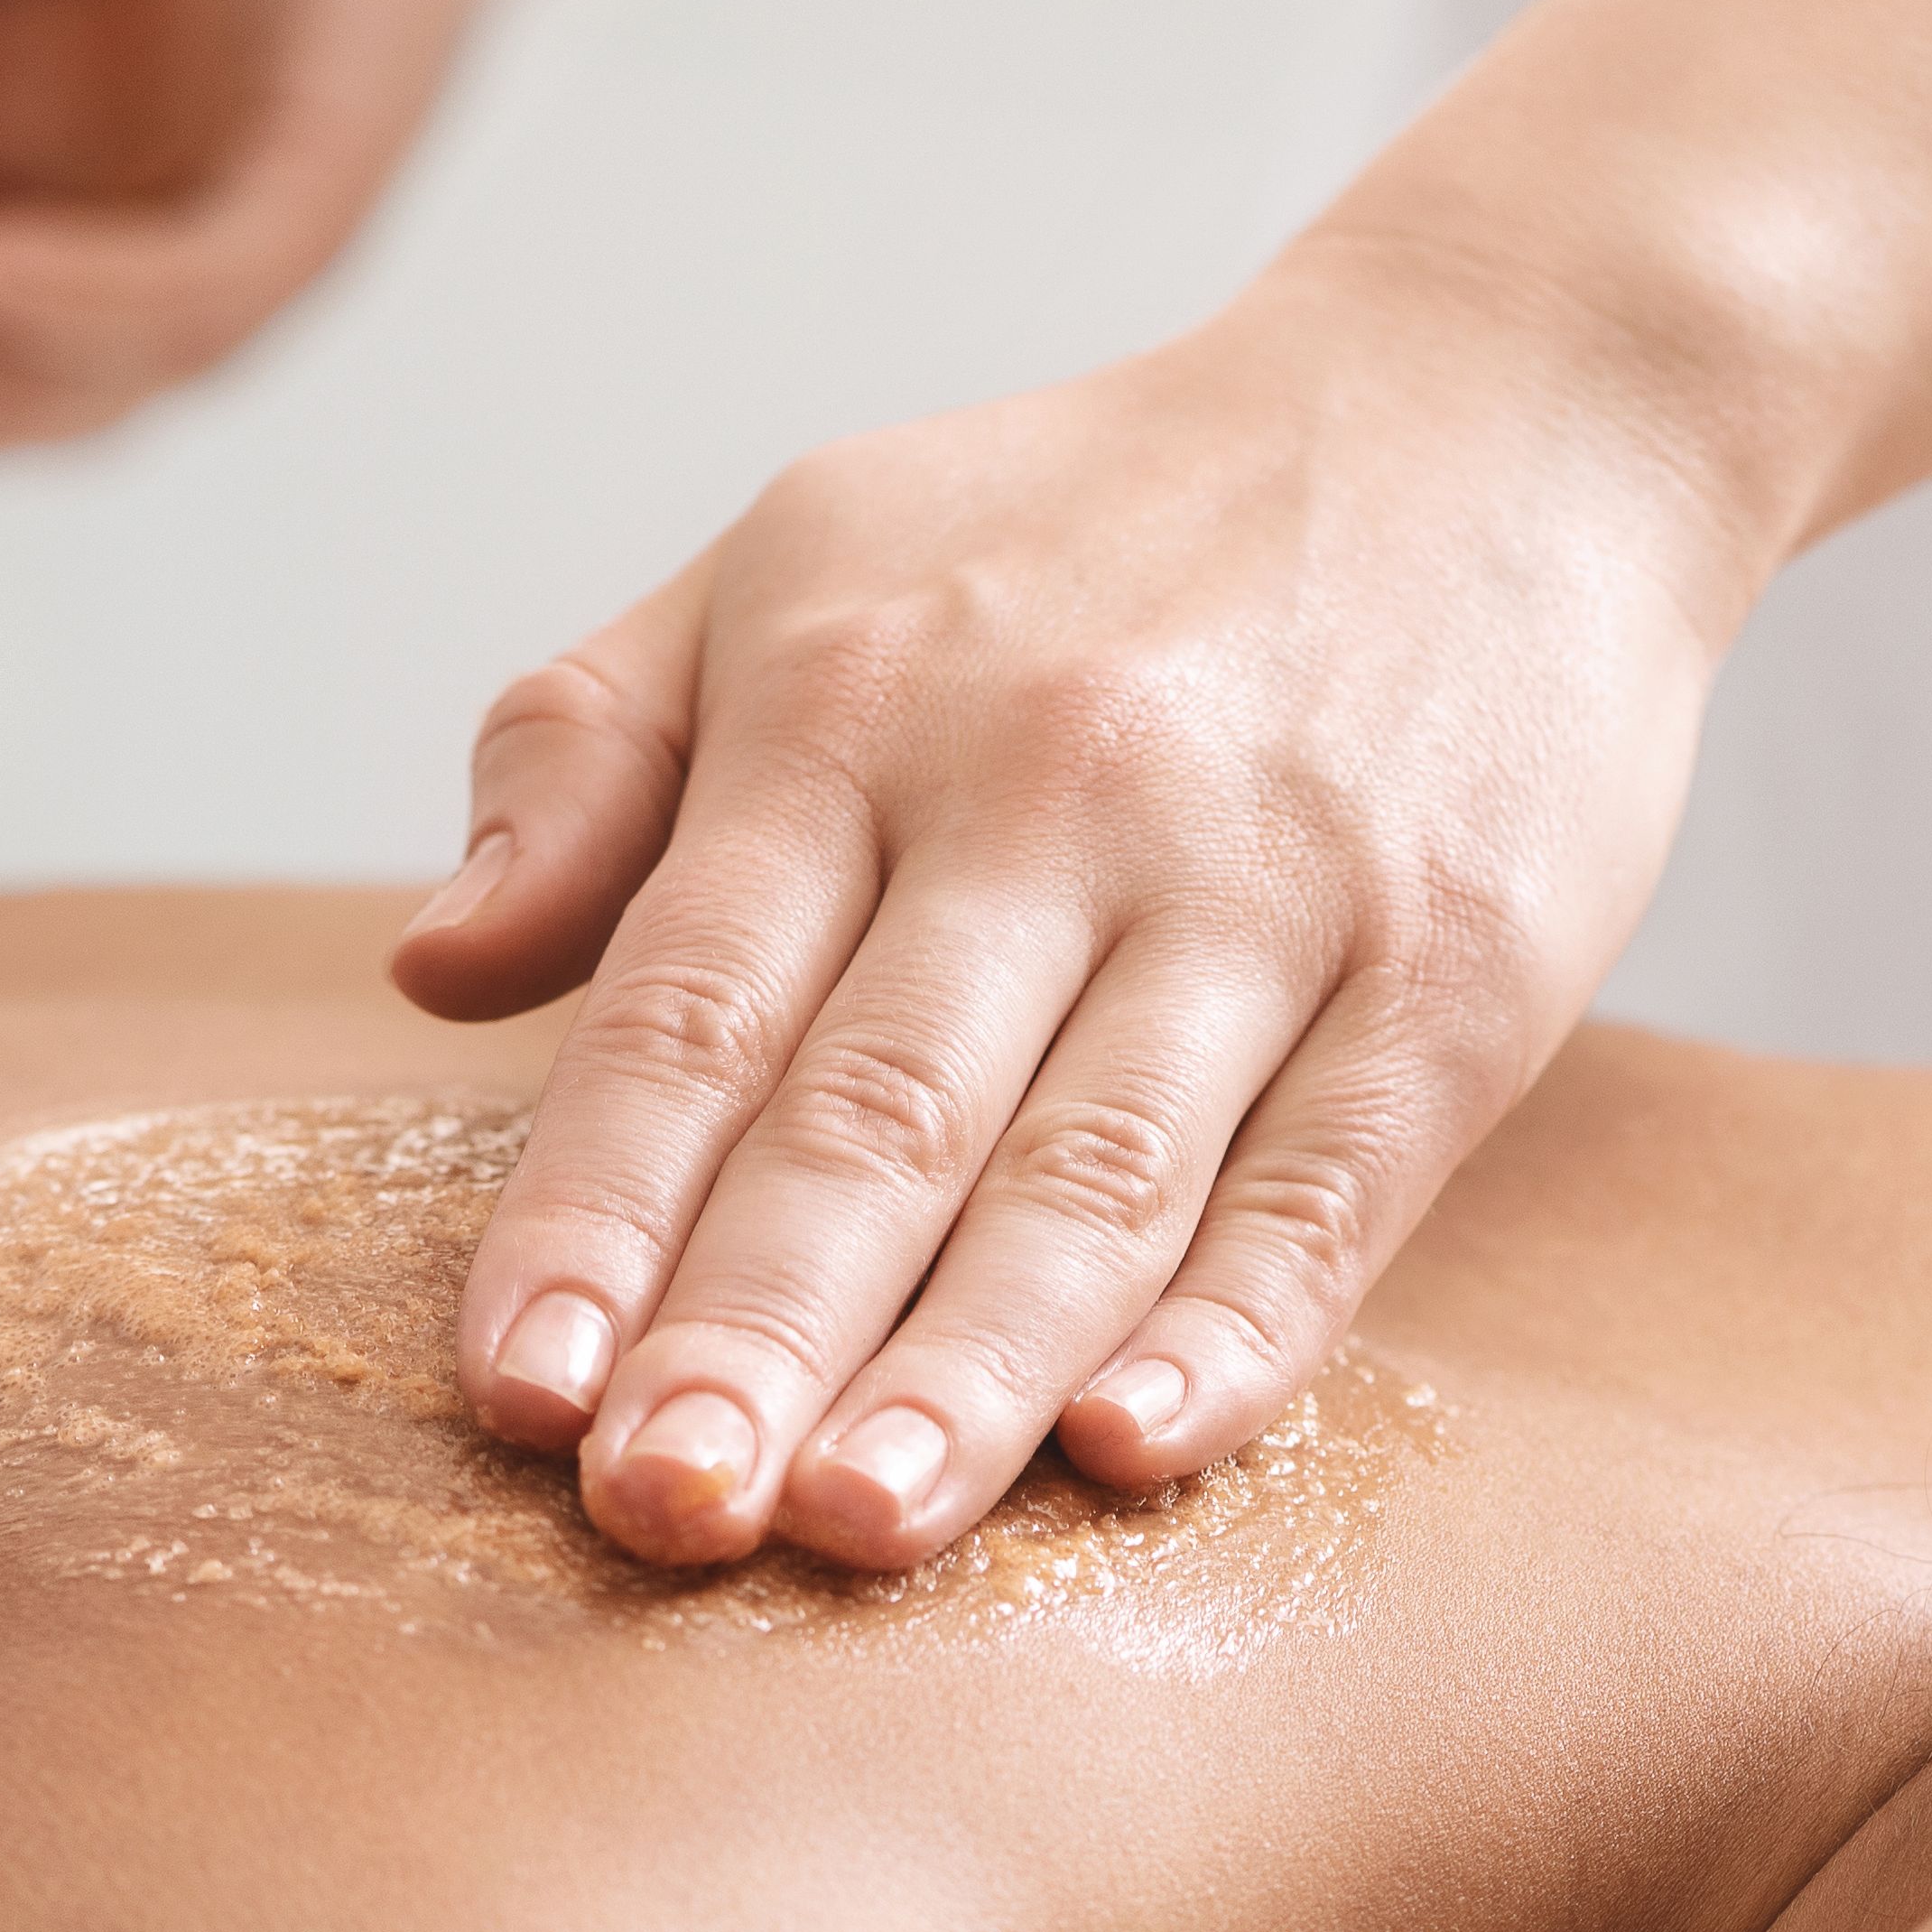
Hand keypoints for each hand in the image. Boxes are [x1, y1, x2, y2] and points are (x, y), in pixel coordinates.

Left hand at [393, 242, 1754, 1567]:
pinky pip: (1326, 1186)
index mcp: (850, 697)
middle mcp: (1049, 791)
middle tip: (658, 1515)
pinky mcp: (1452, 971)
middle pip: (876, 1112)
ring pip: (1091, 1174)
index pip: (689, 1004)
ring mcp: (1265, 888)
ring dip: (967, 1369)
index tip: (515, 1391)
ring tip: (853, 1534)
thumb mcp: (802, 552)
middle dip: (755, 1329)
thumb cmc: (1105, 521)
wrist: (1503, 397)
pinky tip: (1132, 1448)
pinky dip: (1234, 1327)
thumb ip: (592, 752)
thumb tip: (427, 969)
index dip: (595, 1208)